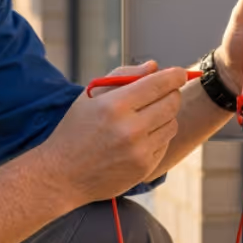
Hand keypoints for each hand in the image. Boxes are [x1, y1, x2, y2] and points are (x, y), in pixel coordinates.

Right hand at [37, 63, 185, 203]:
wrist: (62, 175)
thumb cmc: (75, 130)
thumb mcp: (90, 96)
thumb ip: (123, 75)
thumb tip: (154, 66)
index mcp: (114, 106)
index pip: (159, 84)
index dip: (175, 75)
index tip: (180, 73)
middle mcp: (130, 129)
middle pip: (172, 102)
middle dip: (171, 93)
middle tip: (163, 93)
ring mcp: (139, 151)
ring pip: (172, 123)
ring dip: (164, 116)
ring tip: (145, 118)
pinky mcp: (144, 168)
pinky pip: (164, 144)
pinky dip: (157, 137)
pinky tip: (138, 138)